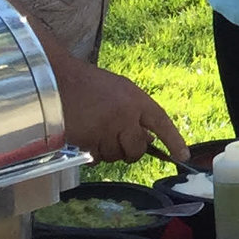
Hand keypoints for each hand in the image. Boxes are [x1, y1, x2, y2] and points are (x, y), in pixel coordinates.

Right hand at [52, 53, 185, 164]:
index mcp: (136, 99)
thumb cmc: (89, 85)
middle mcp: (125, 116)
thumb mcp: (120, 91)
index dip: (174, 141)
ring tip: (96, 132)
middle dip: (131, 151)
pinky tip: (86, 139)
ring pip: (115, 156)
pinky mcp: (87, 141)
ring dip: (108, 151)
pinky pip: (96, 158)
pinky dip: (93, 154)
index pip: (161, 122)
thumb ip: (136, 113)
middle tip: (120, 142)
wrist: (56, 80)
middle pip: (137, 149)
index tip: (182, 156)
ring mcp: (106, 129)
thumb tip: (148, 139)